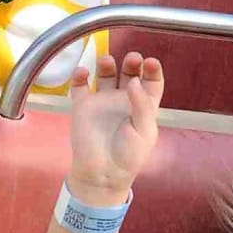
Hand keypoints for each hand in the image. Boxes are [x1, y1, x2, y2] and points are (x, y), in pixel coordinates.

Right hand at [65, 52, 164, 202]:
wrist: (102, 174)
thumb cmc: (128, 155)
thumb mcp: (144, 131)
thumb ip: (142, 105)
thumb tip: (134, 81)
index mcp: (144, 106)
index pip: (151, 82)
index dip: (153, 70)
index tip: (151, 62)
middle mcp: (124, 100)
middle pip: (129, 73)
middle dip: (131, 63)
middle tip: (132, 59)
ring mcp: (103, 101)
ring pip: (106, 74)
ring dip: (106, 64)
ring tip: (107, 61)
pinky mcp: (83, 106)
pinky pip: (80, 85)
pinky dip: (79, 75)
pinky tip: (83, 72)